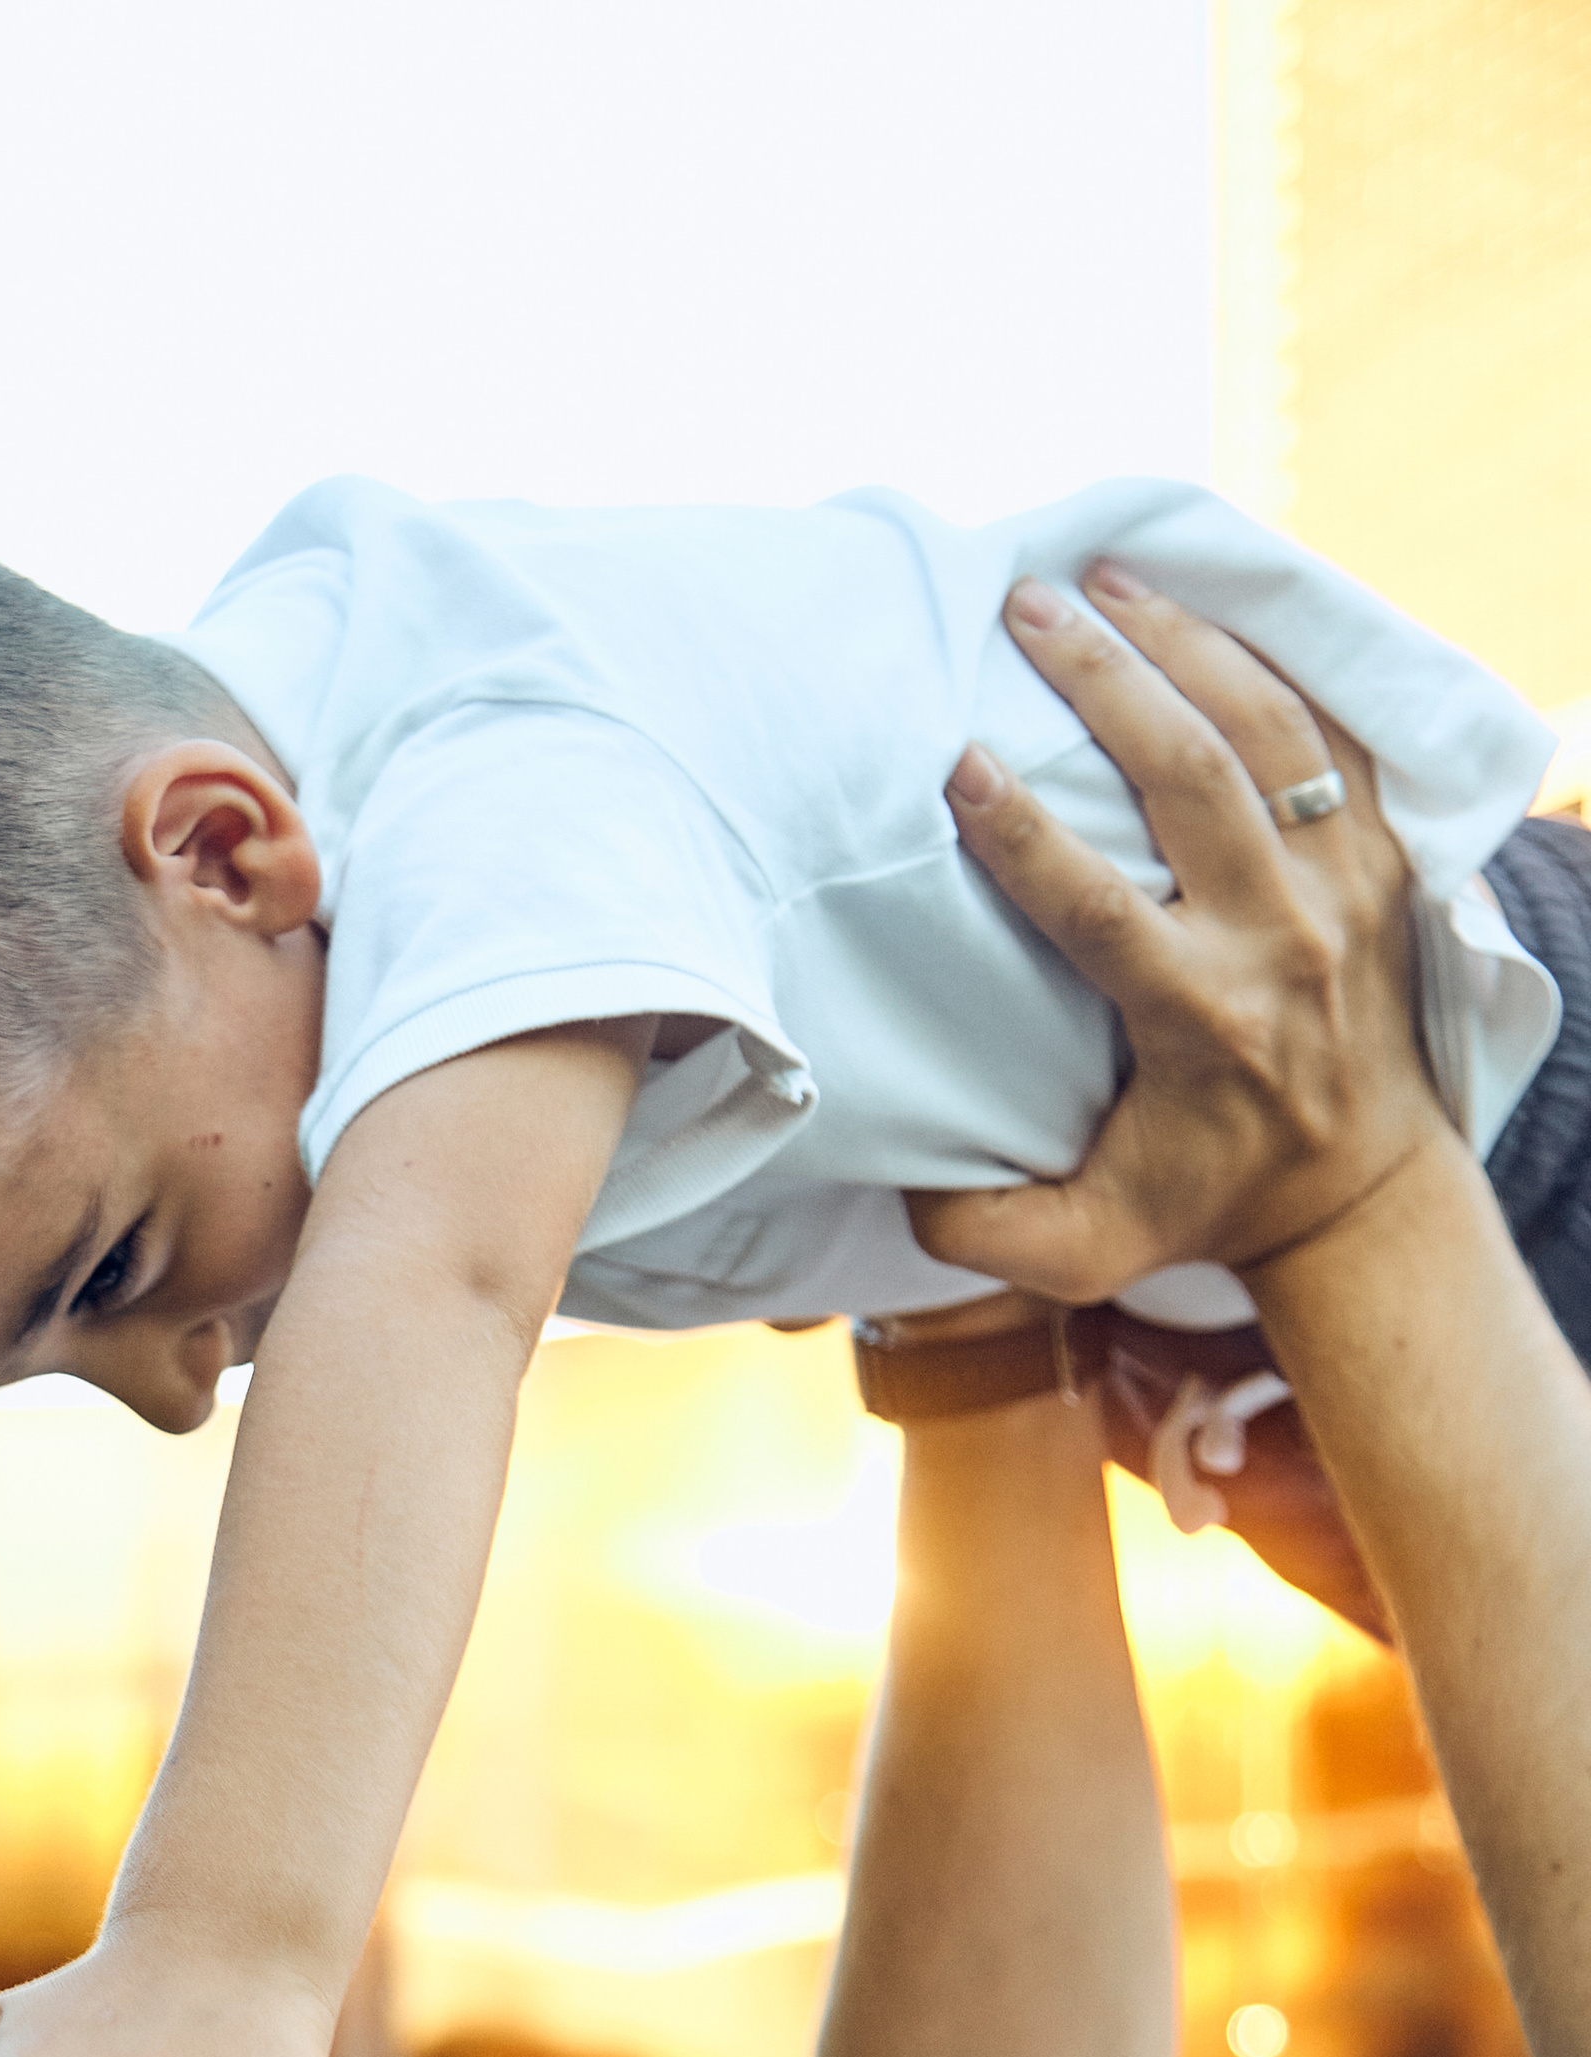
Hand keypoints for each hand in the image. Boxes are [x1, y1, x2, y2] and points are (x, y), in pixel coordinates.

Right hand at [906, 565, 1455, 1301]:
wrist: (1358, 1196)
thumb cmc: (1202, 1208)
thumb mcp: (1086, 1252)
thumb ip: (983, 1233)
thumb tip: (902, 1177)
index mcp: (1201, 1019)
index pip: (1101, 906)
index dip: (1024, 832)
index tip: (959, 760)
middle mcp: (1279, 938)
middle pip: (1194, 775)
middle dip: (1106, 677)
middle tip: (1027, 605)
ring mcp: (1341, 888)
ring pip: (1267, 732)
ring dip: (1184, 641)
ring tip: (1105, 576)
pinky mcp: (1380, 859)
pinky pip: (1331, 735)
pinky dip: (1269, 661)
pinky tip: (1200, 607)